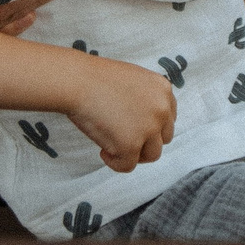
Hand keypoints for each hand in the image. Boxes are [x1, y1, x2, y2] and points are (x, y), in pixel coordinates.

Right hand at [68, 58, 176, 172]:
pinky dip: (114, 162)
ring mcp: (148, 128)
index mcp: (163, 90)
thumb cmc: (95, 78)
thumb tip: (144, 123)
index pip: (169, 118)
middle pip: (164, 138)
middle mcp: (162, 109)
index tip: (134, 127)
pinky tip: (102, 151)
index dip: (152, 126)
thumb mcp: (132, 80)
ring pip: (151, 155)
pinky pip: (127, 166)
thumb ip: (145, 98)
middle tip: (123, 138)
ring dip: (134, 154)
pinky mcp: (131, 145)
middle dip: (145, 141)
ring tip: (113, 145)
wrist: (76, 81)